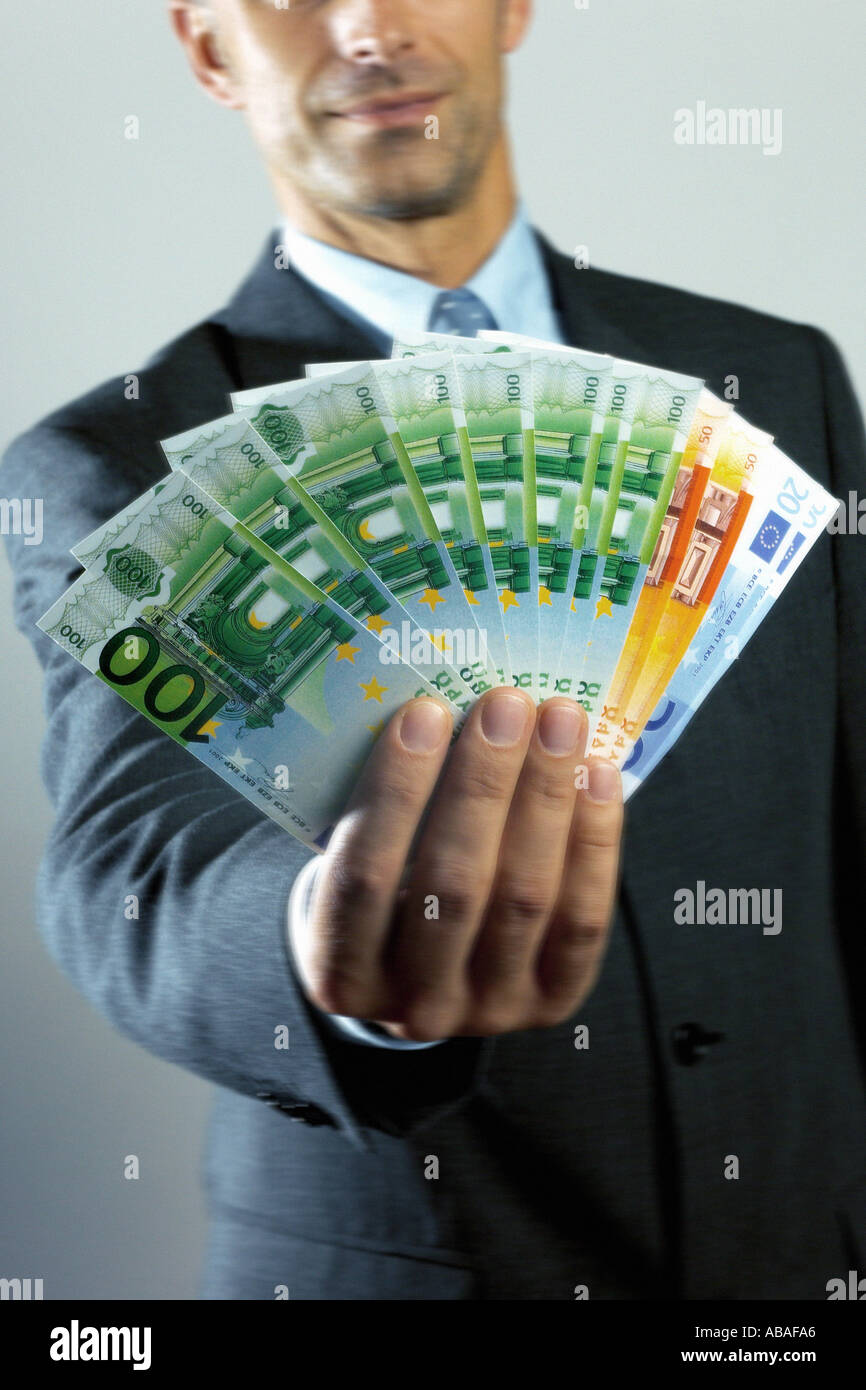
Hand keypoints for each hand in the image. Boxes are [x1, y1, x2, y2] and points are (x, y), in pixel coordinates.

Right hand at [289, 689, 623, 1040]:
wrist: (426, 977)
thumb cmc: (385, 895)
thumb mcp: (356, 866)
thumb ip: (384, 812)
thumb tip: (442, 707)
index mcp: (340, 973)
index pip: (362, 878)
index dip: (394, 793)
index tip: (425, 712)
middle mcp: (415, 1005)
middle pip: (452, 886)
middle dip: (482, 784)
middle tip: (506, 705)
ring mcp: (489, 1009)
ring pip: (524, 897)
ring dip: (545, 797)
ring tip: (559, 722)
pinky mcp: (553, 1003)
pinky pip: (582, 919)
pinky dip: (594, 841)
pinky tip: (597, 775)